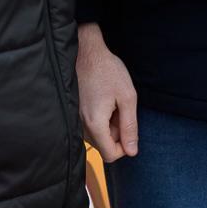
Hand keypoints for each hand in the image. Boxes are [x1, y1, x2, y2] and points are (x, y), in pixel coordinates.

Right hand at [77, 23, 137, 161]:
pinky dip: (100, 120)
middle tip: (121, 110)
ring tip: (112, 104)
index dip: (124, 147)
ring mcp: (76, 119)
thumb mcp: (127, 97)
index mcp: (95, 123)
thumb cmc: (108, 71)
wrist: (86, 52)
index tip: (129, 127)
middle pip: (103, 147)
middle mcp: (81, 125)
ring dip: (108, 127)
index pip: (110, 155)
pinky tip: (103, 102)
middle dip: (116, 134)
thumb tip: (132, 152)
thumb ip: (130, 126)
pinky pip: (90, 127)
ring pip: (97, 138)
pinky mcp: (75, 113)